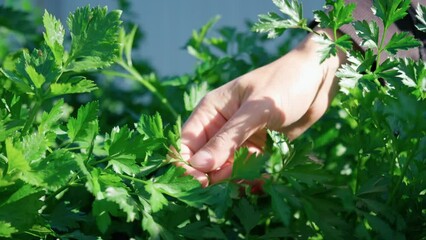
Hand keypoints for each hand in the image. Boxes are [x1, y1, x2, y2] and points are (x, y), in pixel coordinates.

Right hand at [179, 29, 346, 186]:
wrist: (319, 79)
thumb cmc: (285, 84)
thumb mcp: (256, 111)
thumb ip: (228, 139)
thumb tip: (198, 165)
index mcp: (211, 111)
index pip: (186, 143)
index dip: (187, 165)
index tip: (201, 182)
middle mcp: (221, 126)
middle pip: (204, 160)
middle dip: (215, 176)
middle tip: (236, 182)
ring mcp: (239, 138)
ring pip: (226, 168)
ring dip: (238, 179)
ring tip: (256, 180)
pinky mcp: (257, 147)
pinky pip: (248, 169)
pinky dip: (254, 178)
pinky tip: (265, 182)